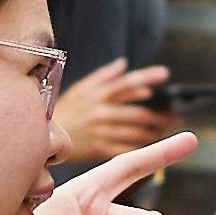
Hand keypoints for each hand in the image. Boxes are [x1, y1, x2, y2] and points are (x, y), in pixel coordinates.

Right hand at [52, 60, 175, 162]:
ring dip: (154, 133)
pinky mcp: (97, 149)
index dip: (146, 77)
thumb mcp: (80, 89)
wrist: (40, 137)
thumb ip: (104, 77)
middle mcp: (100, 111)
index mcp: (96, 94)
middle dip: (160, 115)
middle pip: (137, 112)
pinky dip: (141, 150)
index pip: (126, 82)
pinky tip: (151, 149)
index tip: (164, 74)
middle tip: (175, 117)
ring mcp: (99, 131)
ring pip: (135, 133)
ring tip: (165, 132)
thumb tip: (124, 64)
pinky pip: (125, 150)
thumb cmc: (65, 111)